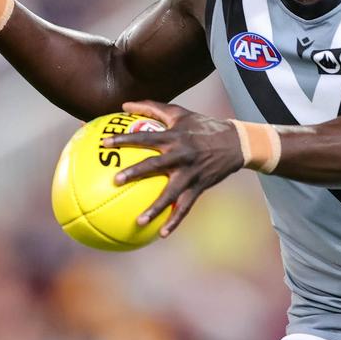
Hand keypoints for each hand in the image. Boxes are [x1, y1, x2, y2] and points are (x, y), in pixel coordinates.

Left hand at [101, 100, 243, 237]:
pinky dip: (175, 221)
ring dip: (155, 208)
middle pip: (155, 165)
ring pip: (171, 193)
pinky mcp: (199, 186)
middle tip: (116, 181)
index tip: (104, 144)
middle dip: (136, 172)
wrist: (236, 142)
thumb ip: (152, 108)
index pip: (145, 137)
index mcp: (174, 137)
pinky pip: (186, 206)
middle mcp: (181, 155)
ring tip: (138, 222)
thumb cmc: (202, 126)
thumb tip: (124, 105)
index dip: (124, 139)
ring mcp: (191, 173)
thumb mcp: (180, 113)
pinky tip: (161, 234)